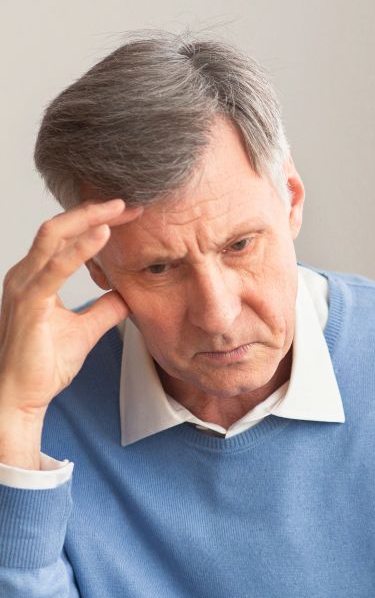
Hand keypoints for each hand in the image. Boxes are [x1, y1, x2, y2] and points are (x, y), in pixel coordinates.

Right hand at [0, 198, 140, 467]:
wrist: (22, 395)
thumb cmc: (45, 363)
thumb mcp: (87, 329)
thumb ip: (106, 309)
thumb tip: (130, 295)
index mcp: (37, 277)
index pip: (65, 236)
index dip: (95, 221)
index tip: (129, 214)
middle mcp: (26, 274)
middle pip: (59, 226)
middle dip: (94, 210)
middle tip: (131, 202)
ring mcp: (24, 285)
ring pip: (53, 235)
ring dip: (90, 219)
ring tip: (121, 208)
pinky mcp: (29, 302)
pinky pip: (56, 267)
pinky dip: (81, 248)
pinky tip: (104, 234)